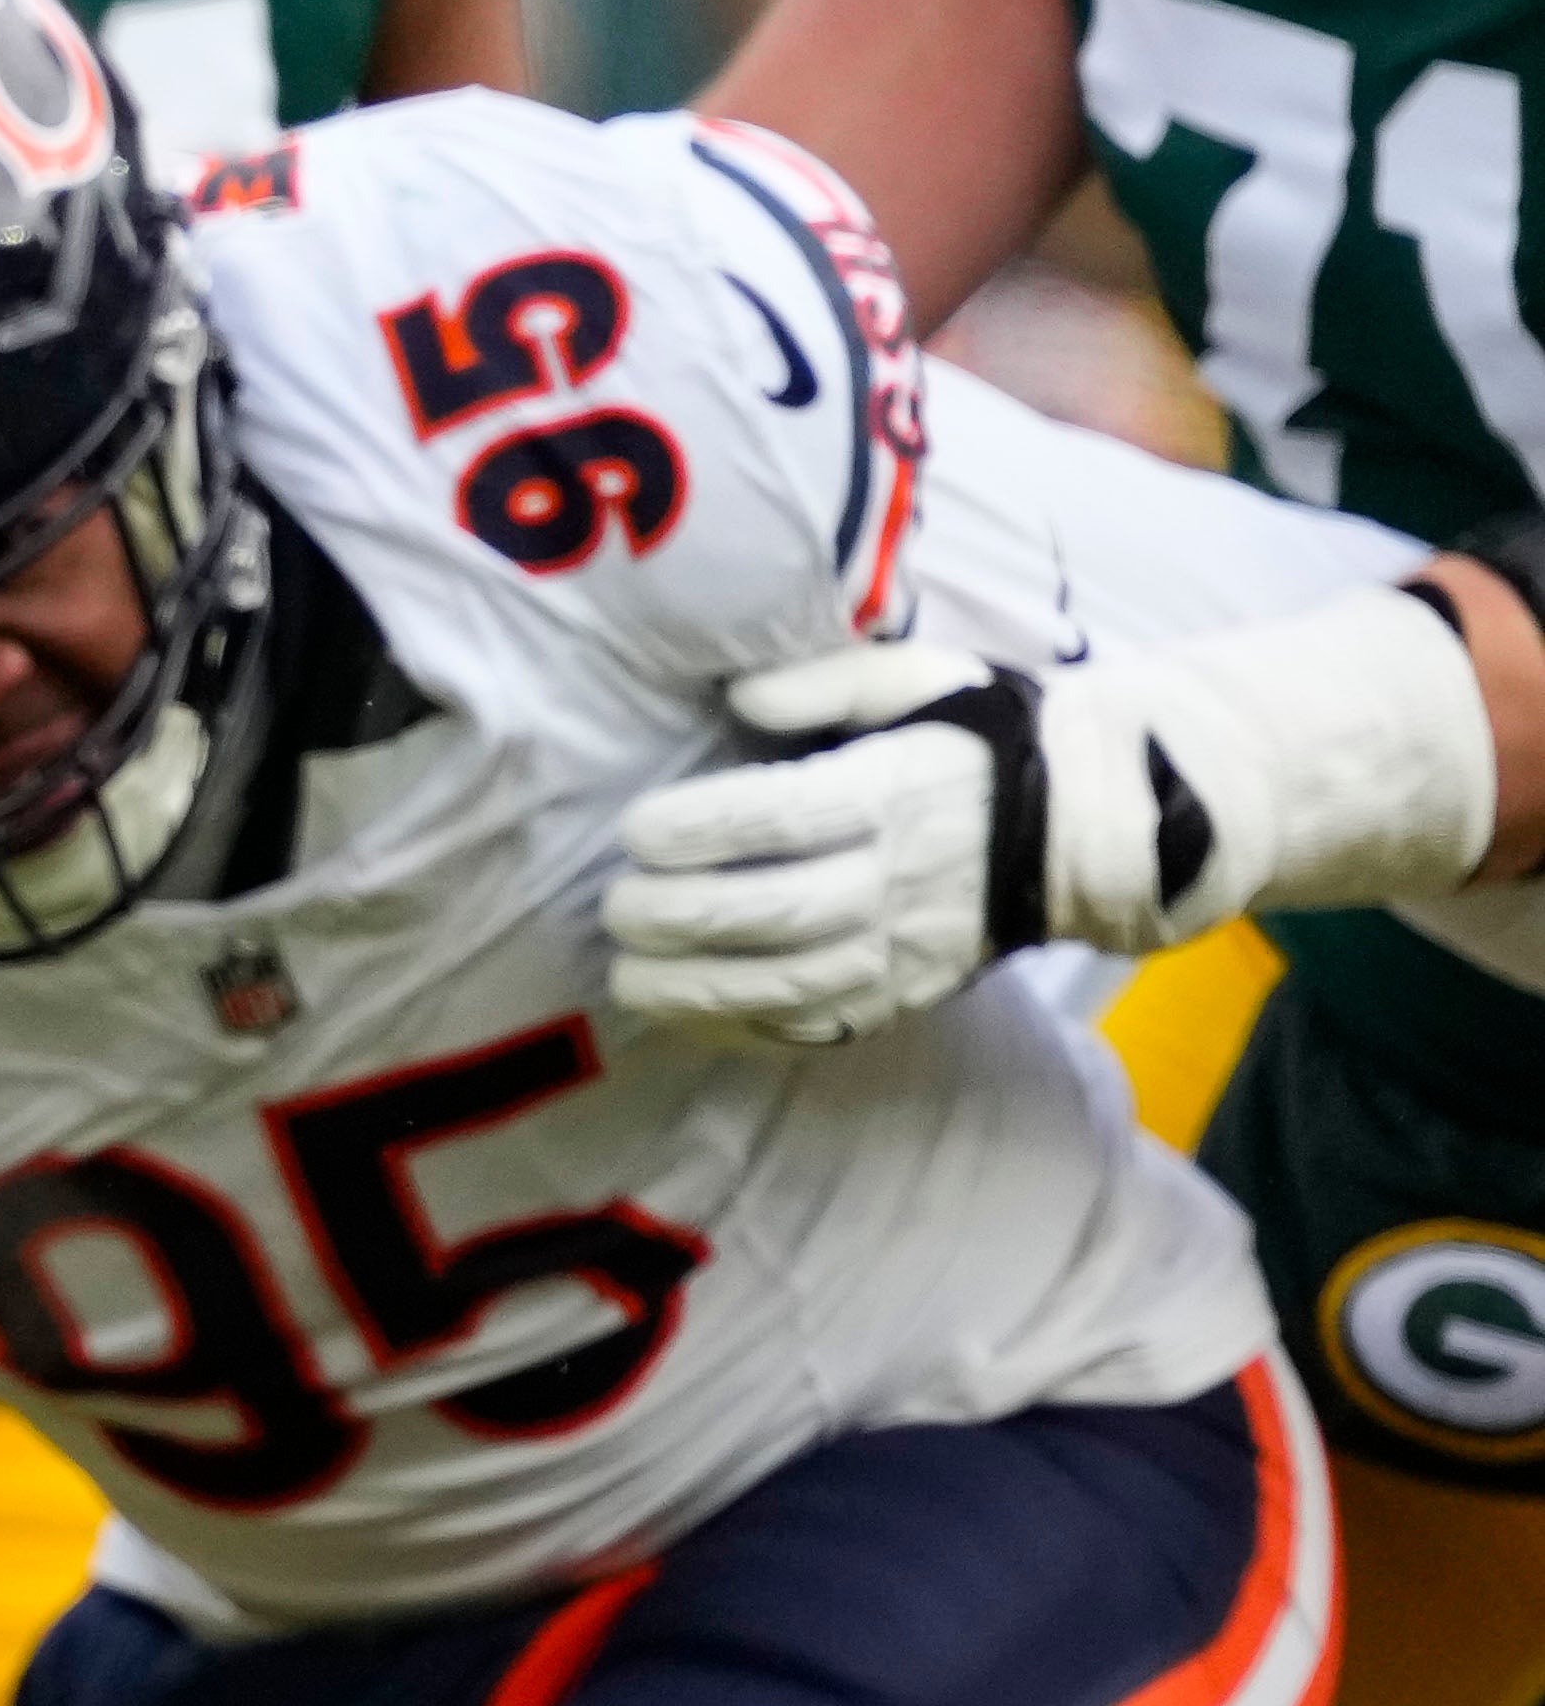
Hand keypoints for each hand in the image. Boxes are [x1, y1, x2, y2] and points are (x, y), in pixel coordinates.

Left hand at [616, 579, 1507, 1040]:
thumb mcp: (923, 678)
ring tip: (627, 976)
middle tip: (614, 908)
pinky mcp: (912, 988)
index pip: (786, 817)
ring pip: (795, 981)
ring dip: (699, 988)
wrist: (1092, 817)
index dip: (701, 828)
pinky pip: (823, 1022)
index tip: (636, 831)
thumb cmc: (984, 734)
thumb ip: (829, 684)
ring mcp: (911, 943)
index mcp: (900, 789)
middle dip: (682, 916)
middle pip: (778, 910)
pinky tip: (685, 1016)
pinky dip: (746, 1028)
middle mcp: (905, 875)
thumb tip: (740, 697)